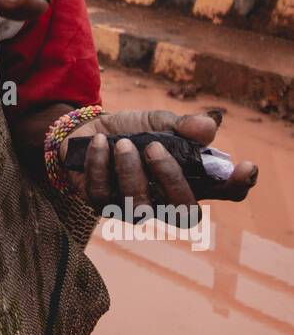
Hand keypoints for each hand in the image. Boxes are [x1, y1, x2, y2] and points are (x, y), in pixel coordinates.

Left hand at [60, 107, 257, 210]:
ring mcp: (133, 208)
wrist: (87, 130)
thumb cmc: (131, 130)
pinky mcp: (101, 205)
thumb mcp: (158, 121)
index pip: (224, 192)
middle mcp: (165, 201)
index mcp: (189, 179)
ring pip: (139, 207)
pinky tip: (98, 143)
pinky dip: (100, 164)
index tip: (246, 166)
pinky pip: (102, 195)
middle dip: (170, 179)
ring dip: (130, 169)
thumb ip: (182, 125)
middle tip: (154, 146)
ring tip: (121, 142)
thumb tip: (209, 127)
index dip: (238, 184)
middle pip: (184, 213)